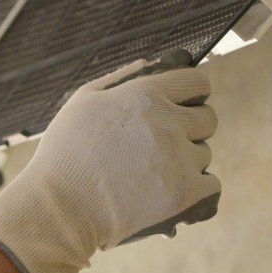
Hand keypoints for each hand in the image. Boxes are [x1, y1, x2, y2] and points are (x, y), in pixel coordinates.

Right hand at [0, 51, 220, 272]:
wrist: (59, 210)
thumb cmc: (64, 154)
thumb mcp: (82, 101)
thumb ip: (121, 78)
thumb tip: (151, 63)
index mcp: (144, 95)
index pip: (197, 83)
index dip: (193, 94)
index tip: (184, 106)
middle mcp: (167, 122)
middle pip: (208, 119)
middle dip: (192, 129)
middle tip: (166, 145)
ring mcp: (177, 158)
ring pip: (205, 155)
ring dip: (187, 163)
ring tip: (154, 175)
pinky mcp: (183, 193)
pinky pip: (212, 185)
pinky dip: (198, 190)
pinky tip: (174, 191)